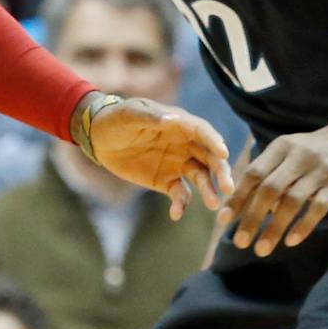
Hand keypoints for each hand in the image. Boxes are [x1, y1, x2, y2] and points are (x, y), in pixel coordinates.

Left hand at [85, 95, 232, 219]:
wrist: (99, 138)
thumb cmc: (117, 118)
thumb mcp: (131, 114)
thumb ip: (152, 118)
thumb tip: (173, 119)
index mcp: (180, 123)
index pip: (202, 131)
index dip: (214, 141)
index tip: (223, 153)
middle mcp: (185, 144)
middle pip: (209, 157)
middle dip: (221, 171)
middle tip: (228, 187)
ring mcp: (178, 163)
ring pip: (201, 177)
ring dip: (209, 190)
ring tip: (213, 204)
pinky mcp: (167, 181)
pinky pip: (180, 194)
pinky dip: (181, 204)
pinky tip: (176, 214)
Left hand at [219, 123, 327, 255]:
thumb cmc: (312, 151)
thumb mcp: (288, 152)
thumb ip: (267, 173)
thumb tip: (243, 204)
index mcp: (280, 147)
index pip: (253, 173)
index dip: (237, 197)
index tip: (224, 220)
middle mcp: (298, 156)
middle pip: (269, 189)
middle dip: (252, 217)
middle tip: (240, 242)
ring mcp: (319, 170)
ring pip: (292, 202)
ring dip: (274, 228)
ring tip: (261, 249)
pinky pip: (318, 208)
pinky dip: (303, 226)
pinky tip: (291, 242)